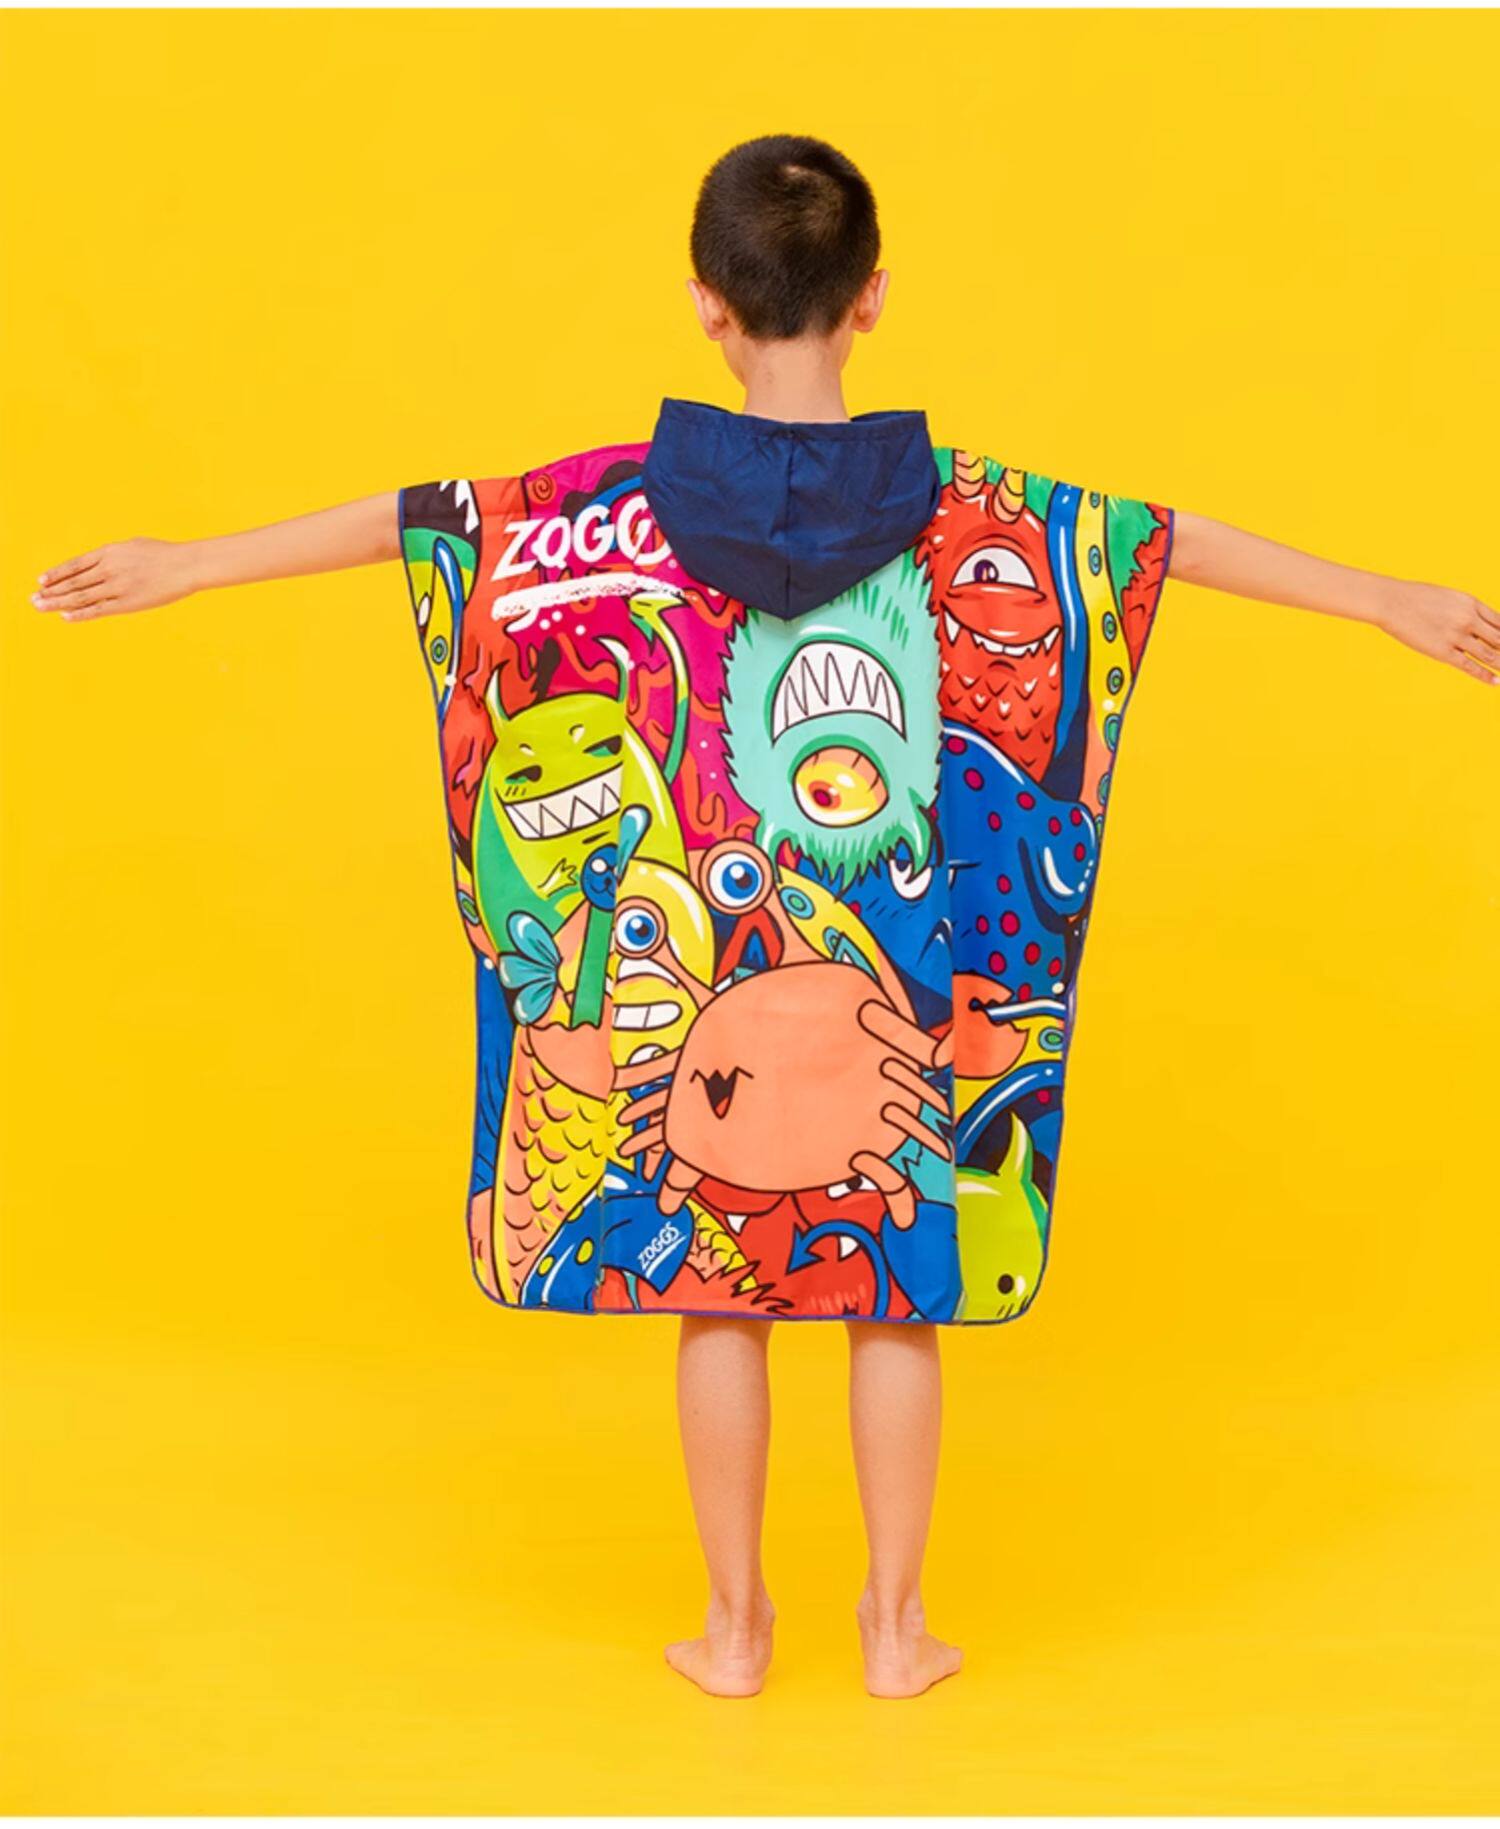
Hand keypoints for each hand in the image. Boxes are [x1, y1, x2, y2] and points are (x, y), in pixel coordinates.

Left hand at [32, 538, 200, 622]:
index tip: (41, 581)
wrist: (186, 565)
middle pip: (73, 581)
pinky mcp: (128, 602)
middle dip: (51, 590)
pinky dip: (81, 614)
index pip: (75, 564)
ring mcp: (117, 586)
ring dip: (58, 602)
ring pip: (81, 595)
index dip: (57, 573)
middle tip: (33, 598)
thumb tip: (100, 562)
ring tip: (41, 607)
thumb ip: (114, 555)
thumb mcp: (133, 546)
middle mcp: (109, 569)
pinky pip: (99, 609)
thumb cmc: (164, 555)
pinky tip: (66, 617)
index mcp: (109, 552)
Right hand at [1378, 580, 1499, 685]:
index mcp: (1472, 603)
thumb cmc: (1415, 597)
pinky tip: (1496, 681)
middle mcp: (1469, 619)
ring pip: (1490, 654)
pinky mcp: (1443, 651)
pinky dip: (1485, 675)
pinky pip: (1470, 666)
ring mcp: (1457, 636)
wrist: (1392, 602)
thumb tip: (1475, 621)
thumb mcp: (1448, 597)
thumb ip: (1465, 609)